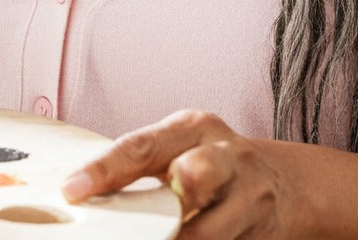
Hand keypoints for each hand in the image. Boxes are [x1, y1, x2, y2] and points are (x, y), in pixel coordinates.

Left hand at [61, 110, 304, 238]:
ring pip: (207, 236)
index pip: (144, 145)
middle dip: (178, 190)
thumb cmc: (215, 162)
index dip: (106, 168)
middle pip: (199, 173)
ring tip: (158, 237)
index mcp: (196, 128)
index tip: (73, 189)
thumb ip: (144, 160)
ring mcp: (248, 203)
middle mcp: (227, 160)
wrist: (284, 185)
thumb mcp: (182, 144)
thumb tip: (81, 189)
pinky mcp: (259, 239)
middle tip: (159, 204)